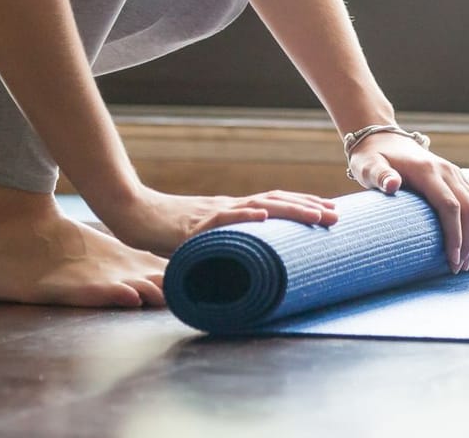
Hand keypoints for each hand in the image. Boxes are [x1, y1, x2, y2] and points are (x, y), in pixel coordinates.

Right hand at [96, 185, 339, 256]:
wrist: (131, 212)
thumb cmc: (162, 229)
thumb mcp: (201, 239)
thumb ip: (221, 246)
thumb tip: (243, 264)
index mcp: (231, 211)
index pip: (274, 204)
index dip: (302, 207)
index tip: (329, 211)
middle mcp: (228, 207)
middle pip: (275, 202)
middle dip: (308, 208)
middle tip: (337, 216)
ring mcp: (213, 213)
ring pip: (259, 207)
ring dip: (291, 210)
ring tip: (317, 216)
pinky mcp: (194, 224)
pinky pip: (223, 219)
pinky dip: (245, 217)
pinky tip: (263, 217)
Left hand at [347, 133, 468, 273]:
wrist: (383, 138)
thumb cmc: (372, 157)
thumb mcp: (368, 165)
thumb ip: (379, 175)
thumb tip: (392, 185)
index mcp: (427, 170)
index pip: (450, 206)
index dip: (455, 235)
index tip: (452, 261)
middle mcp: (447, 171)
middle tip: (458, 269)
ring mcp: (455, 173)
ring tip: (466, 262)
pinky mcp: (457, 178)